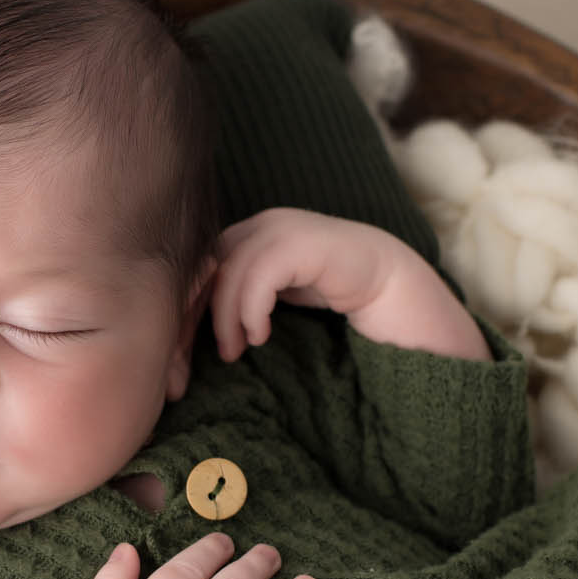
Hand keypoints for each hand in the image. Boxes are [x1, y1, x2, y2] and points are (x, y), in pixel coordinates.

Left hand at [208, 207, 406, 361]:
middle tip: (212, 354)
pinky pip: (260, 276)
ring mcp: (283, 229)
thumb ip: (243, 296)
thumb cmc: (332, 291)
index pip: (201, 264)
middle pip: (208, 266)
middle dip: (198, 314)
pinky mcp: (303, 244)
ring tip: (236, 349)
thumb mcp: (277, 293)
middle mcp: (262, 224)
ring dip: (227, 318)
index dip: (190, 305)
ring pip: (231, 272)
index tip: (187, 347)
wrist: (390, 284)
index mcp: (251, 233)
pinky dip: (252, 310)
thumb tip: (196, 326)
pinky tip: (261, 335)